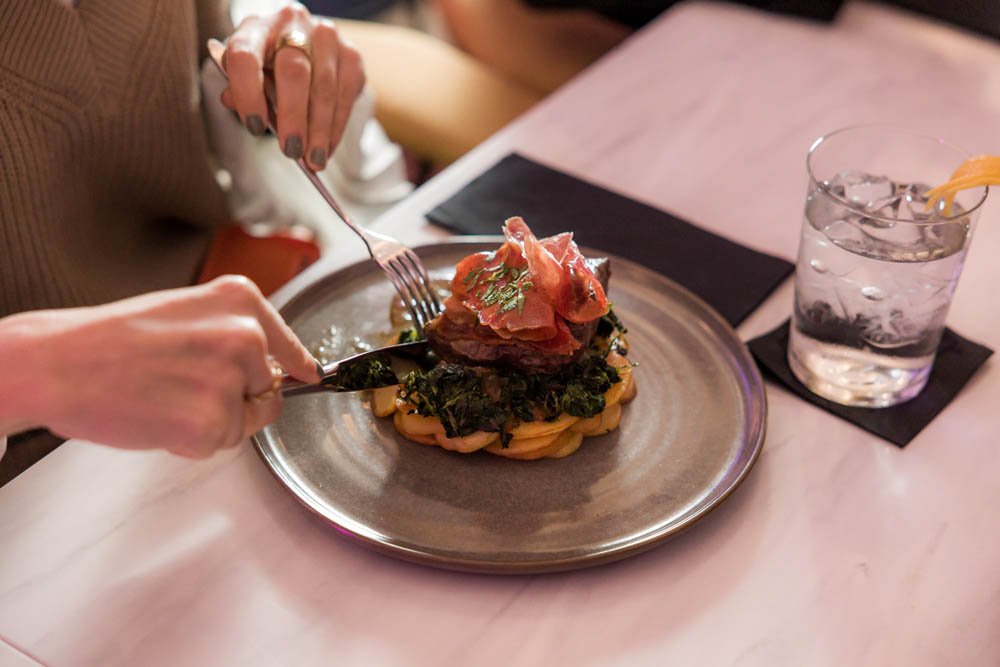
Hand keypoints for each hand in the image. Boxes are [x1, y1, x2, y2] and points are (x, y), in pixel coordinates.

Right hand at [0, 276, 319, 458]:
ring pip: (243, 422)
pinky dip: (190, 442)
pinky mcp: (212, 423)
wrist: (56, 363)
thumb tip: (282, 367)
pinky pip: (219, 445)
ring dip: (211, 422)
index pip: (290, 347)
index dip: (298, 367)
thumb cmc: (111, 339)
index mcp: (241, 301)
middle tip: (181, 384)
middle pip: (268, 390)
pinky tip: (159, 417)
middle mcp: (245, 336)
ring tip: (165, 396)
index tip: (311, 376)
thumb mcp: (186, 312)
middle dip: (235, 398)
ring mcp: (230, 380)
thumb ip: (236, 332)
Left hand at [220, 3, 364, 171]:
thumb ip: (241, 91)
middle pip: (294, 72)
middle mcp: (291, 24)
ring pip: (325, 86)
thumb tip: (237, 106)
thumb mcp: (248, 77)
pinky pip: (347, 94)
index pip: (245, 57)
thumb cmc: (268, 68)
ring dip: (320, 129)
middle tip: (292, 151)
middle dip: (294, 117)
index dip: (248, 93)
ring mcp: (326, 36)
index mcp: (255, 29)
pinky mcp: (351, 54)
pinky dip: (337, 126)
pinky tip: (328, 147)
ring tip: (314, 160)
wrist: (302, 47)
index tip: (255, 127)